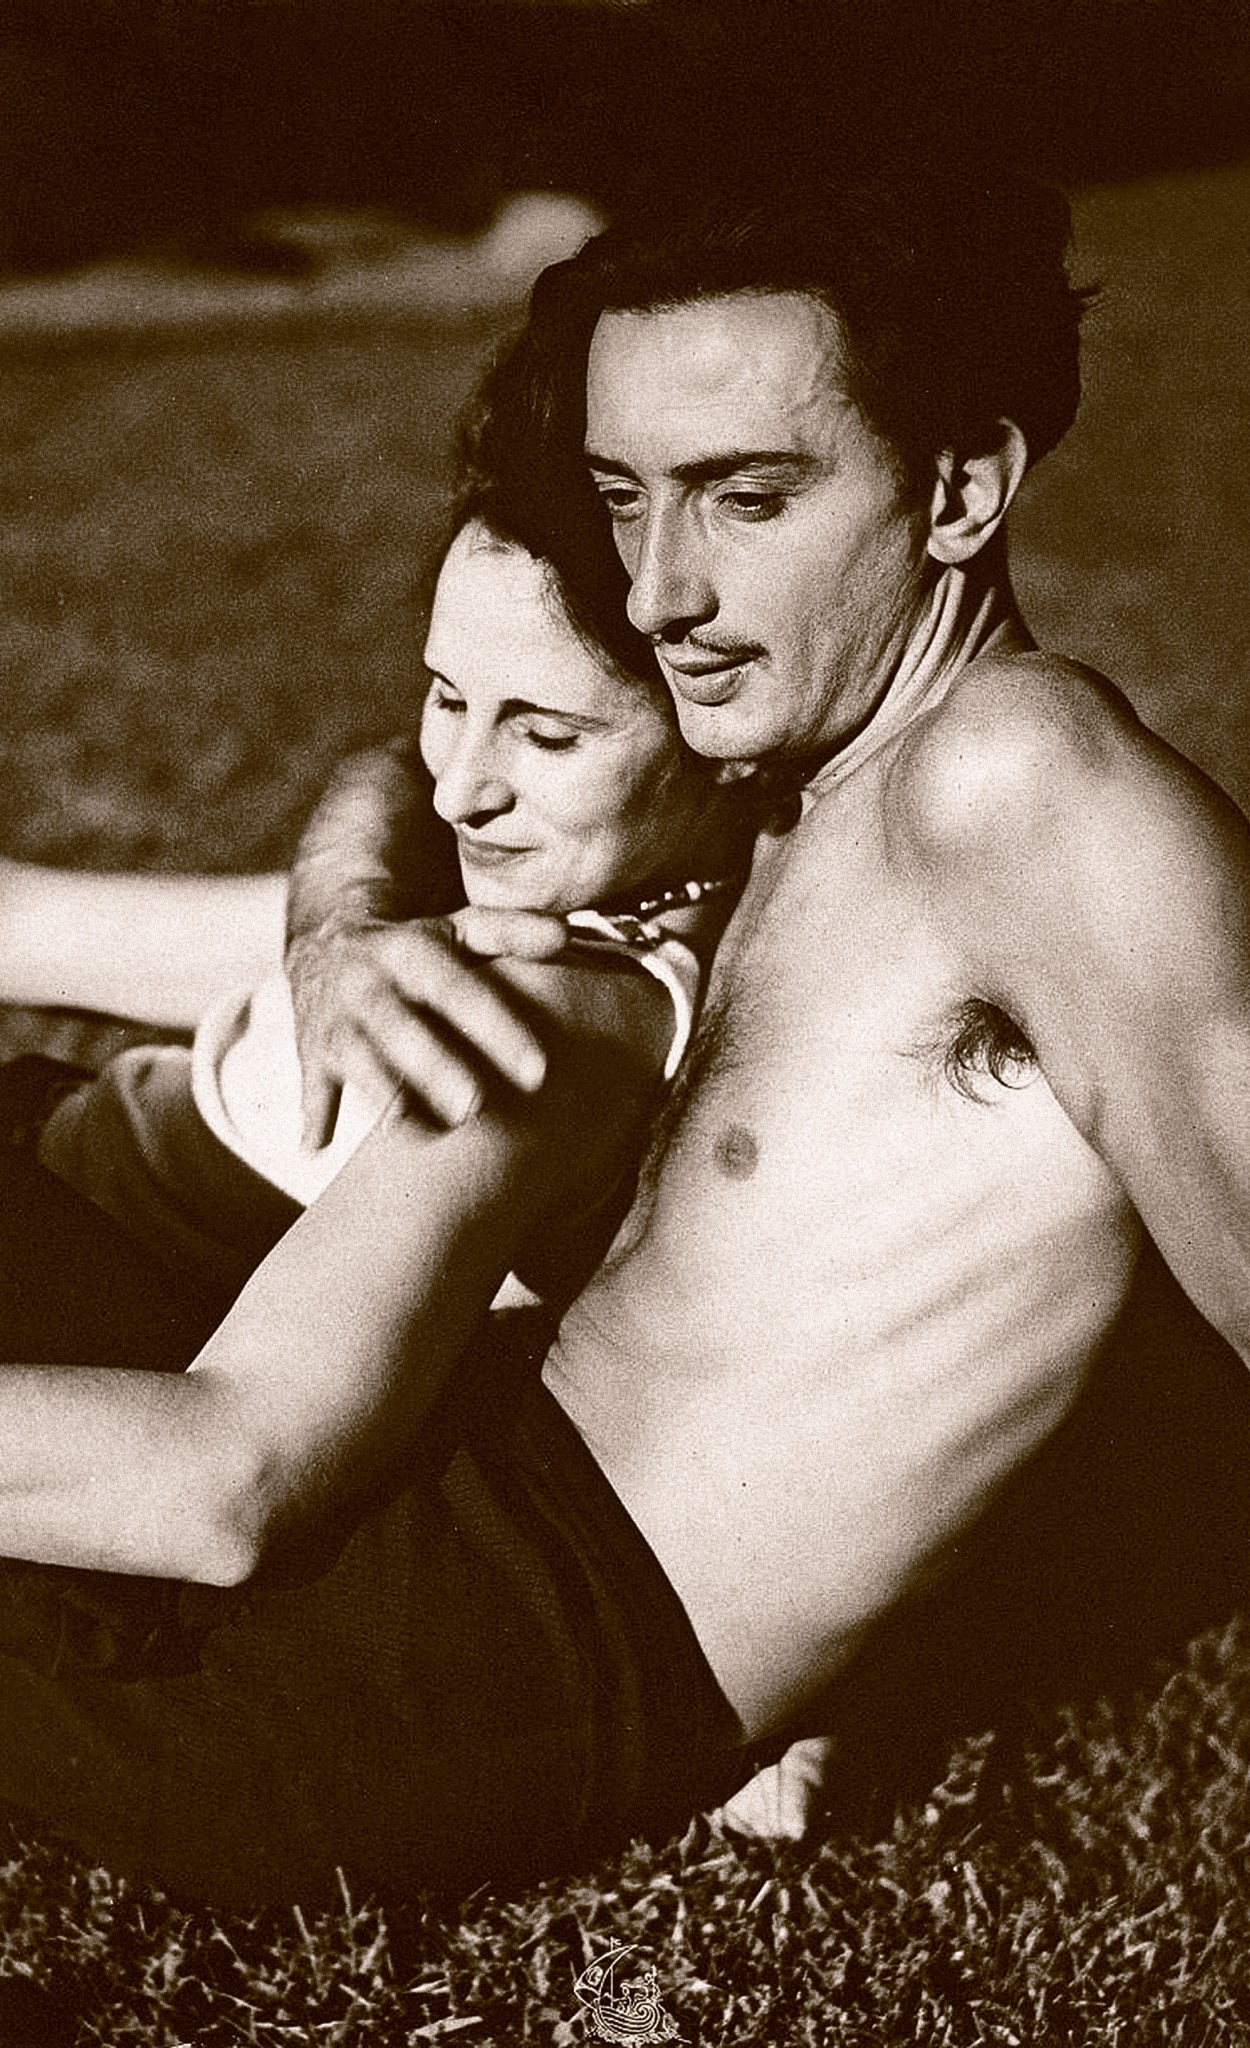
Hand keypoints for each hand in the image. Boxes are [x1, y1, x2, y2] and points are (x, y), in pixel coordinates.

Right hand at [287, 906, 567, 1144]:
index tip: (538, 1071)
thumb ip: (510, 932)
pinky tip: (316, 1146)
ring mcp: (335, 1020)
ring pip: (355, 1059)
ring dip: (379, 1094)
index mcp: (408, 952)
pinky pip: (311, 1084)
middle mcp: (367, 985)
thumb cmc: (412, 946)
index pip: (457, 990)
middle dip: (432, 1067)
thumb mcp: (458, 929)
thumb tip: (566, 934)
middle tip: (473, 1108)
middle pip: (398, 1027)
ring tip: (408, 1129)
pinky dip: (313, 1114)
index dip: (496, 1028)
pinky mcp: (312, 1051)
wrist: (325, 942)